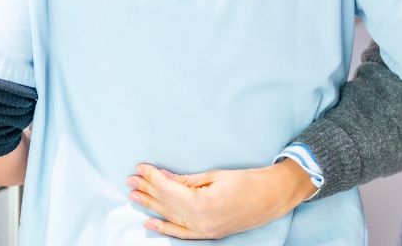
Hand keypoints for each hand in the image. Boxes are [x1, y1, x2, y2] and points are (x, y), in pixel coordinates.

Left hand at [127, 160, 316, 239]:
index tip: (140, 168)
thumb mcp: (215, 176)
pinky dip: (164, 227)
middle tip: (130, 180)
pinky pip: (181, 232)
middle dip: (147, 190)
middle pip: (166, 203)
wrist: (272, 198)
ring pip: (170, 217)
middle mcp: (200, 220)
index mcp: (202, 202)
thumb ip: (187, 181)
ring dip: (150, 205)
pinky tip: (148, 221)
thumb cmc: (247, 181)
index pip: (169, 188)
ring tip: (133, 195)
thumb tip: (164, 179)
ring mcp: (204, 230)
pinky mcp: (208, 234)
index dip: (153, 177)